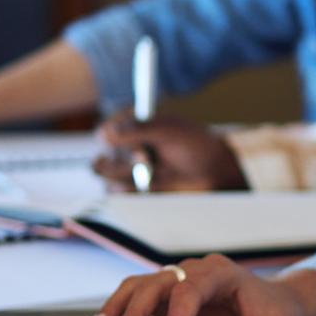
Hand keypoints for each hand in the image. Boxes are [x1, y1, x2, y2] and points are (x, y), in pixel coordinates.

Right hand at [91, 255, 309, 315]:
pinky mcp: (173, 293)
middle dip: (136, 312)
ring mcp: (183, 279)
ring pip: (142, 284)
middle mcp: (198, 270)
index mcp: (224, 274)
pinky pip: (141, 294)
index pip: (192, 290)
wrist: (280, 303)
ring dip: (119, 306)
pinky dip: (121, 308)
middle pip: (159, 282)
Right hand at [94, 115, 248, 192]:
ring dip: (122, 173)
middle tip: (146, 159)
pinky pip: (115, 189)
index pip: (105, 132)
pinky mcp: (133, 185)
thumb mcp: (168, 132)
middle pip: (102, 154)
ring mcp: (128, 166)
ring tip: (148, 172)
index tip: (136, 143)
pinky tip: (145, 184)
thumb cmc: (194, 145)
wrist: (213, 171)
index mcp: (133, 125)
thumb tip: (106, 132)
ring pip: (104, 172)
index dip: (113, 140)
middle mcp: (126, 145)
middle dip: (123, 159)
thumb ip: (137, 130)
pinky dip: (125, 188)